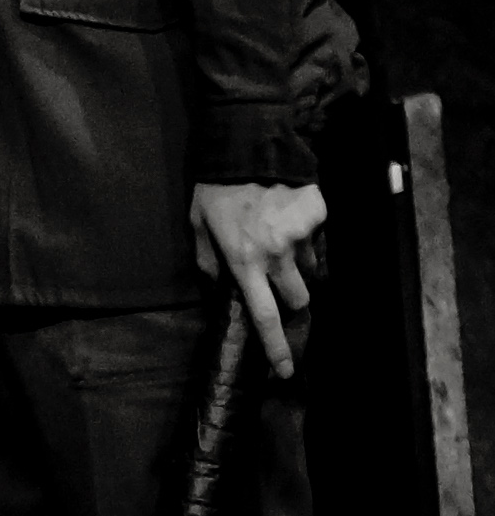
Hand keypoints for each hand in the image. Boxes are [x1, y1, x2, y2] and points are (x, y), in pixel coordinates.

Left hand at [190, 181, 324, 380]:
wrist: (249, 145)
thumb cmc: (216, 187)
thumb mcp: (197, 223)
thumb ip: (206, 259)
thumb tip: (216, 287)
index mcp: (244, 262)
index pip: (264, 315)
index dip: (276, 346)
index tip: (287, 370)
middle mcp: (277, 255)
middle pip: (299, 298)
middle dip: (293, 299)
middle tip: (279, 283)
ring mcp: (302, 236)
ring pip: (310, 269)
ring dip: (298, 265)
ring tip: (278, 238)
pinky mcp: (318, 217)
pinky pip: (317, 240)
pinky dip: (306, 236)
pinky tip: (287, 216)